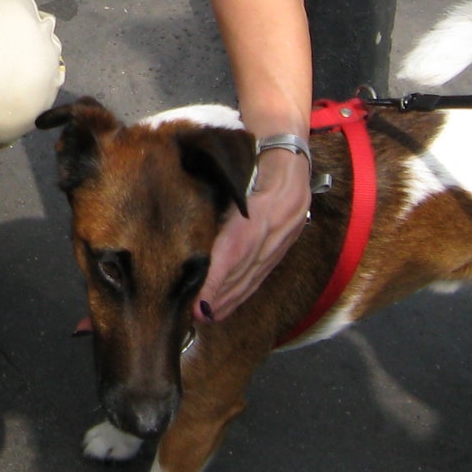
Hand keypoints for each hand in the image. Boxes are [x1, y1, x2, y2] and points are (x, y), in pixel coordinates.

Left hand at [197, 145, 309, 321]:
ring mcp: (283, 238)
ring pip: (254, 276)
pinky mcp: (284, 245)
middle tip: (194, 316)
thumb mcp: (234, 168)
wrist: (290, 154)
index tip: (199, 299)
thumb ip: (215, 193)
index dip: (218, 279)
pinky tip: (226, 306)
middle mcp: (275, 227)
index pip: (236, 250)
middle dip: (219, 296)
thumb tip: (181, 211)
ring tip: (206, 317)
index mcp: (262, 208)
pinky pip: (262, 274)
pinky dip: (243, 293)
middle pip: (244, 270)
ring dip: (229, 300)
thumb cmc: (251, 156)